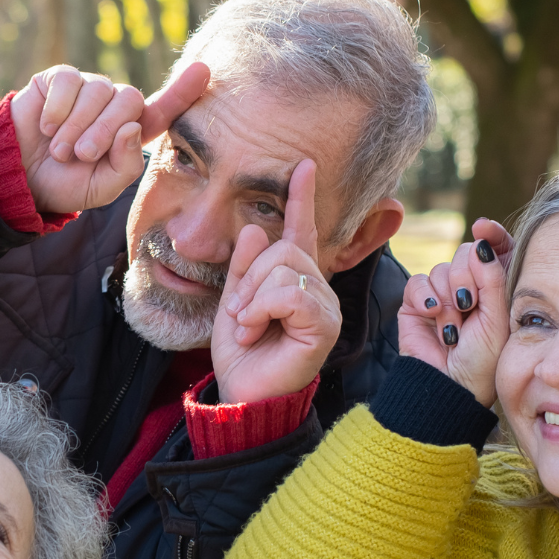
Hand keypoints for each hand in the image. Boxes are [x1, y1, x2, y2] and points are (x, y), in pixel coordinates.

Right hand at [10, 61, 209, 214]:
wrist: (20, 177)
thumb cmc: (65, 184)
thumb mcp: (101, 187)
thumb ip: (125, 165)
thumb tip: (132, 127)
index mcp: (131, 132)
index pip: (164, 109)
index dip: (183, 91)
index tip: (203, 70)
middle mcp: (114, 105)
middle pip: (129, 100)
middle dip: (104, 131)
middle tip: (82, 155)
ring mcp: (88, 88)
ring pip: (98, 91)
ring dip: (77, 126)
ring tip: (60, 149)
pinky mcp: (60, 79)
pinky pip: (69, 81)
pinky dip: (58, 108)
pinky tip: (47, 126)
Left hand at [210, 160, 339, 404]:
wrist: (243, 392)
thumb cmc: (242, 352)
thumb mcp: (234, 300)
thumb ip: (243, 265)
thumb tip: (253, 227)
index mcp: (294, 279)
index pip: (301, 231)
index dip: (301, 198)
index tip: (303, 166)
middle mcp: (316, 287)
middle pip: (283, 249)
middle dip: (250, 277)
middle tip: (240, 313)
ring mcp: (325, 305)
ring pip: (285, 268)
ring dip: (252, 297)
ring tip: (248, 326)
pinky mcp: (325, 324)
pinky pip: (291, 293)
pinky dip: (262, 308)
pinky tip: (256, 330)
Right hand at [399, 218, 512, 404]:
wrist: (449, 386)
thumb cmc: (482, 360)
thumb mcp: (497, 318)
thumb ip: (493, 277)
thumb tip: (482, 241)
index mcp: (496, 289)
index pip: (495, 249)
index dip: (491, 235)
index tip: (484, 227)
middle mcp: (470, 288)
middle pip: (465, 254)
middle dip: (467, 277)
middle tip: (468, 305)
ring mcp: (442, 295)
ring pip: (442, 269)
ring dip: (447, 299)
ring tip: (452, 328)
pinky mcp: (416, 303)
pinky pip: (418, 282)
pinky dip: (425, 297)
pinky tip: (433, 316)